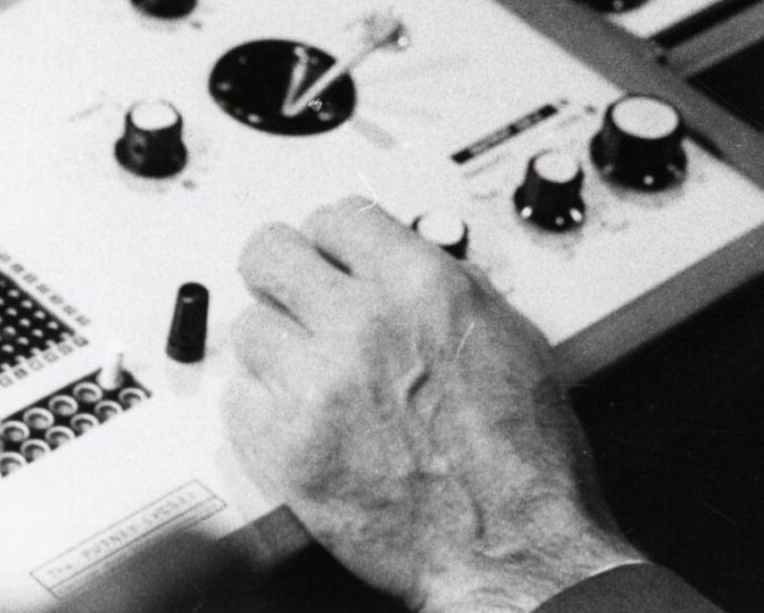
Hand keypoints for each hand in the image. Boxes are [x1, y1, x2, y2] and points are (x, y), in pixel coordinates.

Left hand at [225, 197, 642, 612]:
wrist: (512, 547)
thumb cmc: (526, 458)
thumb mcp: (511, 336)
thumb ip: (448, 285)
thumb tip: (405, 259)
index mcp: (424, 286)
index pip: (339, 216)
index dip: (332, 236)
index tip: (327, 251)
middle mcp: (364, 324)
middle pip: (271, 253)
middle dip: (280, 270)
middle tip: (288, 290)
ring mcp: (318, 386)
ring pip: (248, 327)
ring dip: (274, 344)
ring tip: (302, 370)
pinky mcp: (286, 449)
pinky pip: (237, 399)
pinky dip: (260, 406)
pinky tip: (294, 417)